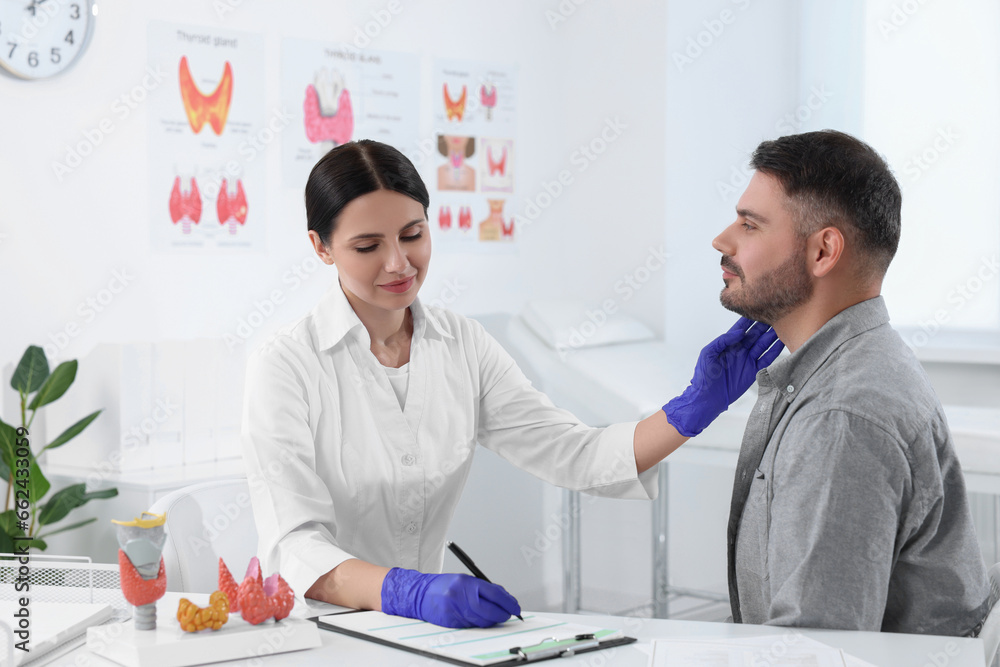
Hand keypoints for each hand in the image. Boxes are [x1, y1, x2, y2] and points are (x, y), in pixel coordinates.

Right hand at [381, 568, 521, 627]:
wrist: (420, 594)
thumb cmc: (443, 585)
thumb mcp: (464, 580)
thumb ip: (483, 589)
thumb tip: (504, 599)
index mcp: (467, 582)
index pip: (494, 593)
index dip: (508, 602)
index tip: (515, 607)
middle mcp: (461, 595)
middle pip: (490, 610)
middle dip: (502, 614)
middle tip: (508, 614)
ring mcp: (455, 609)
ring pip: (482, 621)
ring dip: (491, 620)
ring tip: (494, 616)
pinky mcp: (451, 621)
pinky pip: (471, 625)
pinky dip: (478, 623)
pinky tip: (479, 618)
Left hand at [662, 317, 783, 436]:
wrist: (707, 398)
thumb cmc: (703, 375)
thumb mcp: (708, 353)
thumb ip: (723, 340)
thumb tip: (740, 332)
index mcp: (728, 343)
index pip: (741, 327)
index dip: (750, 317)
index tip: (760, 307)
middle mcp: (740, 349)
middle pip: (755, 333)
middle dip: (765, 323)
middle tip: (776, 312)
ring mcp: (747, 359)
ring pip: (763, 343)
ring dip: (773, 335)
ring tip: (783, 324)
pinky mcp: (754, 370)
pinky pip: (767, 358)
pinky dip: (775, 350)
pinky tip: (782, 341)